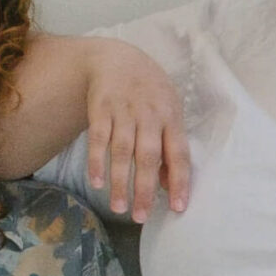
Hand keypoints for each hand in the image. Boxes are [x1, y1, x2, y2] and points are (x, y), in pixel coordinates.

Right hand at [81, 39, 189, 220]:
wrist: (117, 59)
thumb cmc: (149, 93)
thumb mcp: (168, 112)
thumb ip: (169, 147)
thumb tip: (168, 184)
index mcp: (171, 118)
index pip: (179, 154)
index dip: (179, 181)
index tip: (177, 208)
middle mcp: (149, 115)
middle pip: (148, 156)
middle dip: (144, 189)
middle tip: (140, 217)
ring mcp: (123, 112)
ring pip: (122, 151)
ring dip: (119, 182)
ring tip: (119, 207)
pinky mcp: (100, 109)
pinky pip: (98, 139)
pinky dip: (96, 161)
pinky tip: (96, 182)